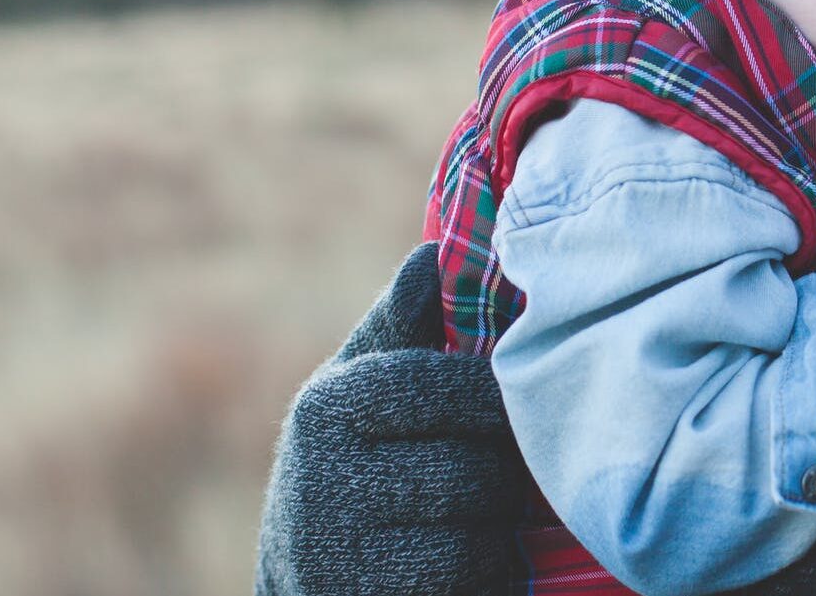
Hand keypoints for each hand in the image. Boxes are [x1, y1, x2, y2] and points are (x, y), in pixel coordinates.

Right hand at [254, 241, 523, 595]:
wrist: (307, 582)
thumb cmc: (357, 467)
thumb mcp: (364, 392)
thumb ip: (403, 326)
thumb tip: (434, 252)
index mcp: (329, 407)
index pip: (452, 388)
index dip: (495, 403)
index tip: (508, 410)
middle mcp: (323, 478)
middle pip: (478, 464)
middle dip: (503, 473)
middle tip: (500, 475)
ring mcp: (341, 552)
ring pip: (481, 523)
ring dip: (500, 526)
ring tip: (477, 519)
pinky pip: (475, 574)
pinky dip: (488, 571)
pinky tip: (467, 564)